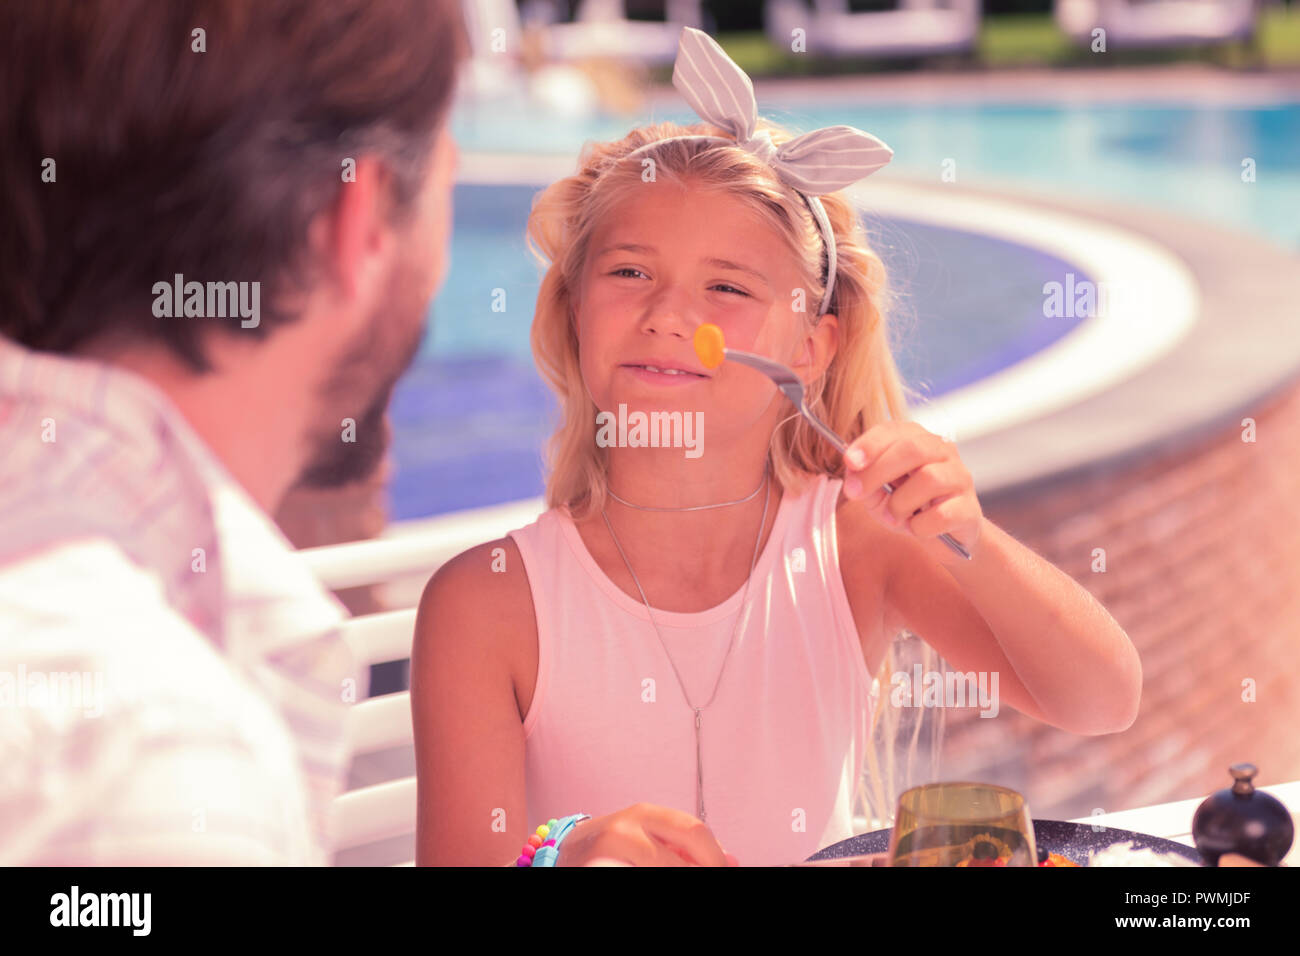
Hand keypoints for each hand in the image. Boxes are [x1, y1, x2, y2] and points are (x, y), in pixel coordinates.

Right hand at [555, 803, 738, 866]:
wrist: (565, 853)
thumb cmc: (616, 846)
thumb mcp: (650, 836)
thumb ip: (686, 845)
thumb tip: (733, 861)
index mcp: (645, 814)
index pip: (694, 832)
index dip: (716, 858)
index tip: (727, 869)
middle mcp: (625, 831)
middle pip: (678, 860)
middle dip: (703, 872)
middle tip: (712, 879)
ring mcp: (607, 855)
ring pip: (661, 870)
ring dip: (680, 877)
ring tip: (683, 876)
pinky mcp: (596, 872)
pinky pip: (633, 878)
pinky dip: (648, 879)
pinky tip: (649, 877)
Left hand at [840, 420, 982, 565]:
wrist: (946, 539)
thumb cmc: (910, 508)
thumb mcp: (879, 496)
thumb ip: (865, 485)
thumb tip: (854, 476)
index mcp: (918, 440)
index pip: (895, 430)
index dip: (871, 444)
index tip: (850, 462)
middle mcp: (943, 452)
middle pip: (913, 449)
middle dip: (877, 470)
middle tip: (855, 492)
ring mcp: (960, 478)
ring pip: (929, 478)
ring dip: (900, 503)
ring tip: (894, 517)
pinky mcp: (969, 508)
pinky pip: (942, 514)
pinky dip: (920, 526)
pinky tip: (917, 528)